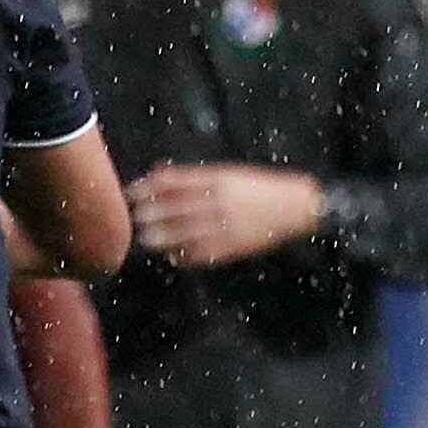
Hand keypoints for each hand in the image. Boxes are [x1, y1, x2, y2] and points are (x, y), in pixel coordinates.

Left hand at [129, 164, 322, 267]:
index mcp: (217, 180)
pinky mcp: (232, 246)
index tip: (130, 193)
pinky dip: (183, 256)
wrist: (297, 207)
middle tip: (133, 217)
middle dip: (149, 214)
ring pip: (182, 235)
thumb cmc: (257, 188)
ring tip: (147, 239)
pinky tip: (172, 256)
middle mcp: (218, 202)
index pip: (172, 183)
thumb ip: (191, 175)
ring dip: (161, 238)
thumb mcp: (227, 174)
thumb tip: (155, 171)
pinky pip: (200, 254)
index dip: (147, 188)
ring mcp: (224, 226)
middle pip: (173, 209)